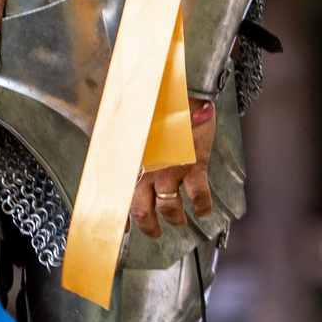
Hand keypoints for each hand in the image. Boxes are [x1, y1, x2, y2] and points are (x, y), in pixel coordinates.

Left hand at [130, 104, 217, 237]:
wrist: (178, 89)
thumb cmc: (153, 101)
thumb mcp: (129, 123)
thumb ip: (125, 143)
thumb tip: (118, 150)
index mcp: (130, 162)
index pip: (120, 197)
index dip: (122, 218)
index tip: (124, 229)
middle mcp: (146, 171)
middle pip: (143, 211)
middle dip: (149, 226)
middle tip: (154, 231)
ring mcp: (170, 171)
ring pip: (170, 208)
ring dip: (175, 218)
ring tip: (179, 221)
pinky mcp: (193, 167)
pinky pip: (198, 195)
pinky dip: (202, 206)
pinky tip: (203, 210)